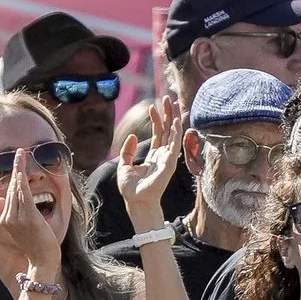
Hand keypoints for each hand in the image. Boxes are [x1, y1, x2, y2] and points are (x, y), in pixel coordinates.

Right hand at [0, 148, 65, 281]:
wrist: (42, 261)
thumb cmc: (35, 246)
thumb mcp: (19, 230)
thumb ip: (8, 214)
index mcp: (5, 219)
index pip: (8, 193)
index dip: (14, 178)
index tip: (17, 163)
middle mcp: (8, 216)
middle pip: (12, 188)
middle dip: (16, 169)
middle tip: (20, 152)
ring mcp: (17, 217)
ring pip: (17, 187)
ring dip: (19, 168)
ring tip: (22, 153)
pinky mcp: (29, 216)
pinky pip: (24, 191)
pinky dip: (23, 177)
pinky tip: (23, 165)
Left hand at [120, 111, 187, 229]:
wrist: (136, 202)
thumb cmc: (131, 189)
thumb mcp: (124, 166)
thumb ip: (127, 151)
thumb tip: (133, 136)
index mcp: (154, 156)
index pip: (158, 133)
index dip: (156, 119)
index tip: (152, 105)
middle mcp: (163, 155)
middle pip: (168, 130)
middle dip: (168, 113)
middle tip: (168, 97)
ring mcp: (168, 159)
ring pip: (173, 134)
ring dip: (174, 117)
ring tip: (173, 102)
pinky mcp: (169, 163)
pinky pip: (175, 144)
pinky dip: (176, 132)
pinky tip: (175, 120)